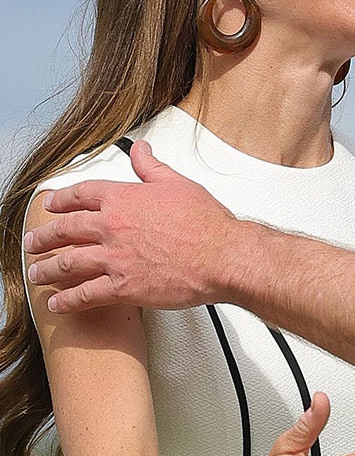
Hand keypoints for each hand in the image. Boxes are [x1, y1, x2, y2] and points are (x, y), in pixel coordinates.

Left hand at [24, 141, 238, 312]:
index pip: (81, 195)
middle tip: (32, 240)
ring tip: (36, 273)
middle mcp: (112, 227)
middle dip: (43, 235)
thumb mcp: (177, 184)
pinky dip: (67, 301)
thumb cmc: (206, 224)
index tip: (51, 204)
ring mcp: (114, 258)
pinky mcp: (122, 287)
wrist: (222, 256)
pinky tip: (57, 304)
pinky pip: (85, 295)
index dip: (61, 199)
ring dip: (47, 269)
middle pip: (65, 229)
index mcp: (123, 199)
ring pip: (67, 263)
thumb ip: (151, 168)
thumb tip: (141, 151)